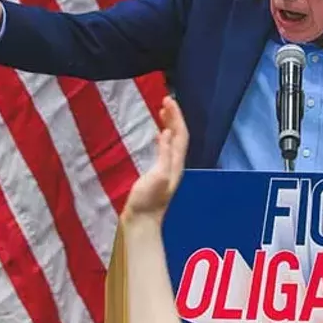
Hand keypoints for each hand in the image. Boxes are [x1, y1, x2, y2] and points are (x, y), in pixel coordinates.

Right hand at [121, 96, 188, 224]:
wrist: (142, 222)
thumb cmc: (147, 201)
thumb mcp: (157, 176)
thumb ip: (164, 155)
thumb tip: (167, 132)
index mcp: (176, 163)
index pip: (181, 134)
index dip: (176, 116)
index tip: (168, 100)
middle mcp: (175, 164)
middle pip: (179, 136)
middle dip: (174, 117)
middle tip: (165, 100)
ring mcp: (168, 169)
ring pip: (173, 141)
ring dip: (170, 124)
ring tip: (163, 111)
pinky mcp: (159, 173)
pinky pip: (166, 149)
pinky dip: (164, 137)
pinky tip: (159, 135)